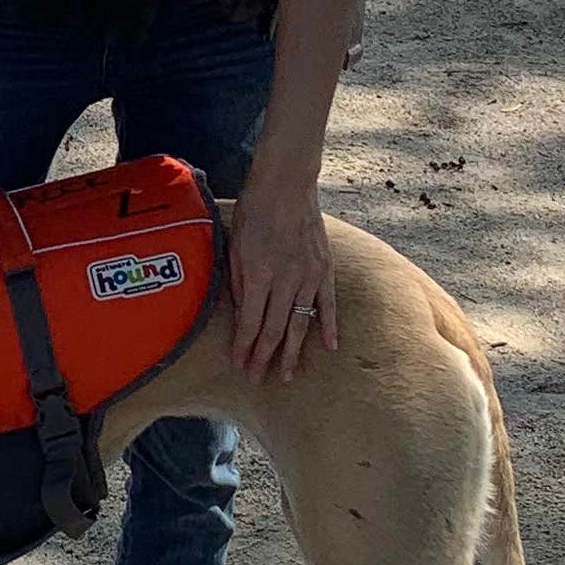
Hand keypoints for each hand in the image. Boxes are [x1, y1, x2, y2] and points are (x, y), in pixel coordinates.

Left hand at [228, 163, 334, 380]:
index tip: (240, 366)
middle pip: (275, 330)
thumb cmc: (253, 212)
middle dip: (265, 357)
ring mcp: (308, 276)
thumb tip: (243, 316)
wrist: (286, 185)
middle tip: (258, 379)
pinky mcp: (324, 269)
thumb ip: (239, 284)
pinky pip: (328, 304)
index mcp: (258, 275)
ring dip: (294, 351)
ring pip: (301, 323)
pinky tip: (329, 347)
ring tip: (288, 374)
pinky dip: (329, 327)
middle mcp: (285, 280)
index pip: (251, 323)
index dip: (244, 348)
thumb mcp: (235, 247)